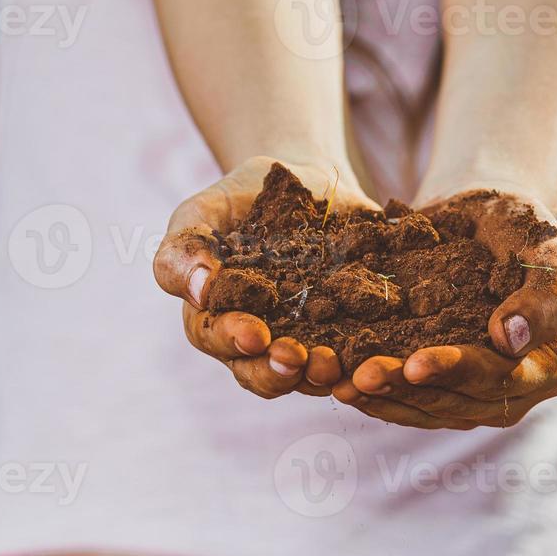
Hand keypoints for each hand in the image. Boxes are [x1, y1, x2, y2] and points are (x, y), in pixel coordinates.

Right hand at [153, 155, 377, 398]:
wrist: (306, 180)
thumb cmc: (241, 198)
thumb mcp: (203, 211)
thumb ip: (185, 247)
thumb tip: (201, 288)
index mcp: (215, 316)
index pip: (216, 338)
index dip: (233, 340)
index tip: (254, 335)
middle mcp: (258, 340)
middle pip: (260, 372)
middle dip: (277, 371)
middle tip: (297, 360)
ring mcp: (304, 339)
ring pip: (305, 375)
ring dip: (317, 375)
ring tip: (333, 366)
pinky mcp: (346, 330)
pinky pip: (351, 355)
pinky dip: (359, 359)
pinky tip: (371, 355)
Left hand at [332, 188, 556, 428]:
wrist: (485, 219)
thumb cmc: (526, 227)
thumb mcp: (550, 248)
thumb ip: (544, 295)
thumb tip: (508, 340)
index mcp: (553, 366)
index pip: (502, 378)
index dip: (457, 371)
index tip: (414, 361)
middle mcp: (516, 392)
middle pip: (459, 402)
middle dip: (408, 389)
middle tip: (361, 376)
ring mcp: (477, 394)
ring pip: (427, 408)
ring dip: (384, 398)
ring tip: (341, 384)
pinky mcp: (442, 386)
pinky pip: (408, 399)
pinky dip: (374, 392)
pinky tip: (337, 381)